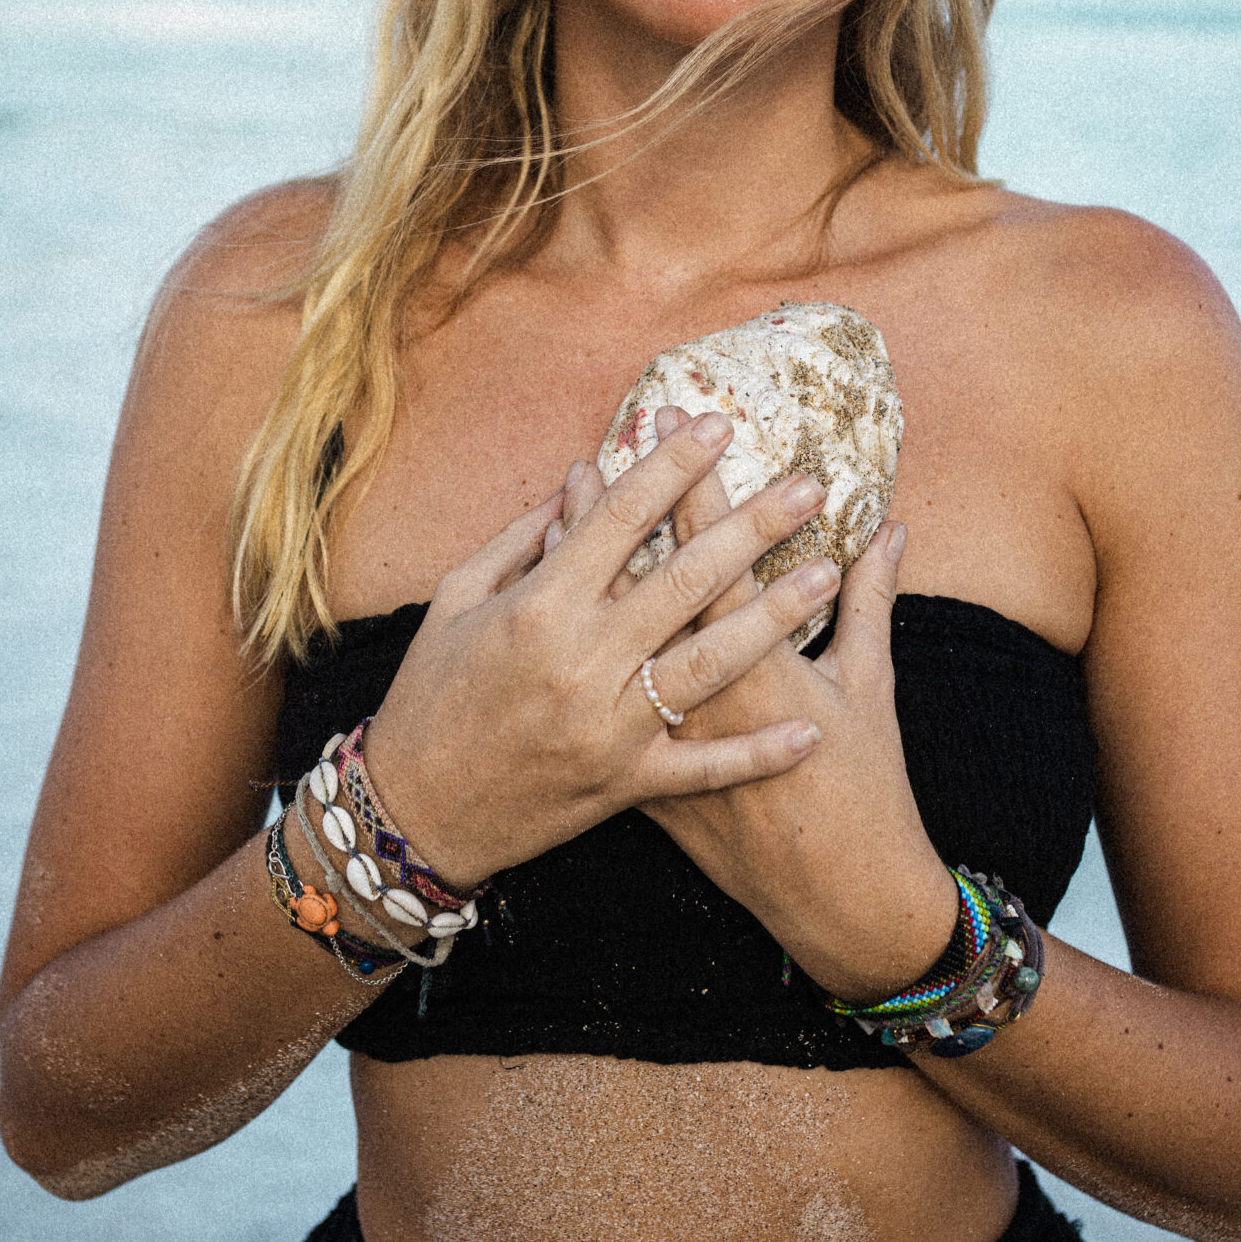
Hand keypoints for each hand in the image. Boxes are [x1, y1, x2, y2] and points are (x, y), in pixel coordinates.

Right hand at [360, 415, 835, 893]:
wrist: (412, 816)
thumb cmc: (428, 696)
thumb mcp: (455, 603)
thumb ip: (519, 541)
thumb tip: (579, 481)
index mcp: (537, 608)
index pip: (619, 518)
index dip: (672, 465)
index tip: (718, 424)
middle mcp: (579, 661)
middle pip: (682, 580)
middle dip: (751, 527)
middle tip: (809, 487)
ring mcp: (606, 727)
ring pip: (707, 664)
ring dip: (772, 617)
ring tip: (828, 573)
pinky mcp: (623, 784)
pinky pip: (702, 768)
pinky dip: (757, 754)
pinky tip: (809, 731)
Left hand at [556, 414, 956, 1001]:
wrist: (833, 897)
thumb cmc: (865, 790)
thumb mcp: (872, 691)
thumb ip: (872, 606)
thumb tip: (891, 532)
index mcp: (761, 668)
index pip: (717, 555)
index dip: (697, 486)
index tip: (681, 424)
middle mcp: (698, 696)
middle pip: (651, 577)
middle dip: (640, 498)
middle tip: (624, 431)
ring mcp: (657, 737)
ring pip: (606, 629)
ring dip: (587, 556)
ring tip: (571, 487)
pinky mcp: (634, 771)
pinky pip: (587, 688)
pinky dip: (573, 636)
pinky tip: (557, 585)